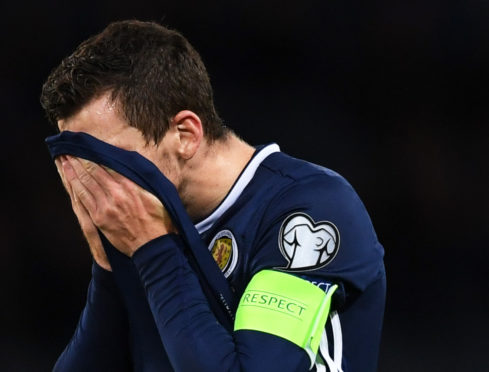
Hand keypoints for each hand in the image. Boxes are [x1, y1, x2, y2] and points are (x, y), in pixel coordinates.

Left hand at [59, 155, 174, 256]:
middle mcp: (117, 193)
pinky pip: (84, 198)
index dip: (96, 155)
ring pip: (86, 182)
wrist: (152, 245)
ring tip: (66, 159)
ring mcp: (106, 206)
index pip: (109, 165)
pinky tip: (69, 177)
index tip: (88, 147)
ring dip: (74, 169)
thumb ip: (143, 179)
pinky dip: (75, 185)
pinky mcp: (99, 218)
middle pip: (94, 171)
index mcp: (131, 185)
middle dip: (81, 159)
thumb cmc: (159, 220)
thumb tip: (133, 166)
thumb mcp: (157, 194)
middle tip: (71, 148)